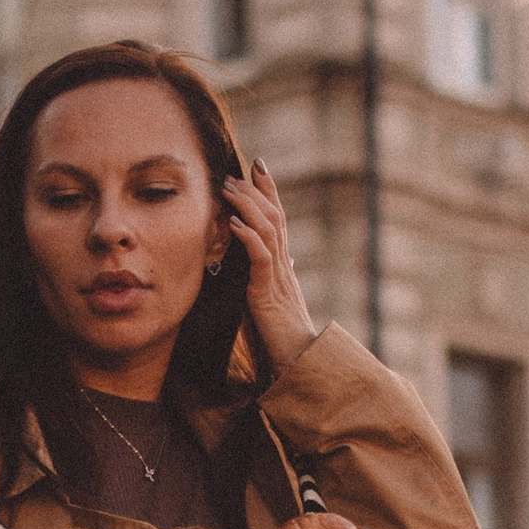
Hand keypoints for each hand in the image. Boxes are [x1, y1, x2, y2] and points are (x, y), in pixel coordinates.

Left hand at [223, 158, 316, 372]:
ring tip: (229, 187)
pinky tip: (235, 222)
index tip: (257, 166)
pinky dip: (248, 237)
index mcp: (283, 266)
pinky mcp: (268, 294)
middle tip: (237, 170)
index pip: (278, 219)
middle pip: (274, 217)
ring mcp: (278, 278)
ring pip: (268, 231)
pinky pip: (261, 258)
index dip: (269, 191)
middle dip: (256, 190)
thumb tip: (285, 258)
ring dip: (248, 206)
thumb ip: (277, 276)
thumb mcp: (277, 300)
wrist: (299, 363)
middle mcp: (283, 266)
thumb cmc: (285, 336)